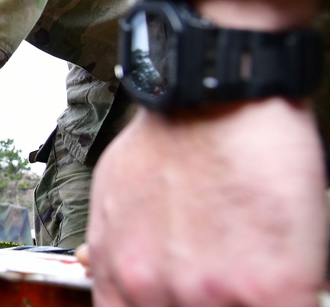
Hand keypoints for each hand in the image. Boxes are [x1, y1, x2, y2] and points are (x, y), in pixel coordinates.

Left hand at [87, 102, 326, 306]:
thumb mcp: (113, 195)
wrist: (213, 96)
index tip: (182, 298)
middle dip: (207, 302)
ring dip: (243, 299)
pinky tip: (285, 282)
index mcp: (115, 272)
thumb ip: (113, 246)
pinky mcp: (269, 289)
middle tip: (221, 280)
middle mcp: (152, 290)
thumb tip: (97, 265)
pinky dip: (286, 300)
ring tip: (248, 269)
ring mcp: (209, 294)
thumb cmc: (168, 136)